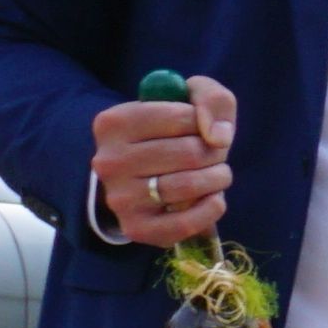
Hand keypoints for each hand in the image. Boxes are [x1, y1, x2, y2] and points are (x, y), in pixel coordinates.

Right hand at [88, 75, 232, 245]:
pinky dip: (213, 207)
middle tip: (212, 154)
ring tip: (214, 174)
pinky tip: (212, 198)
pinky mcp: (136, 228)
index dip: (205, 123)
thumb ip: (211, 99)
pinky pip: (187, 222)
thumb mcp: (191, 99)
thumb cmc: (173, 132)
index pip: (183, 117)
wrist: (147, 175)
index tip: (199, 128)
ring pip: (190, 184)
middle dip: (215, 152)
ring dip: (218, 178)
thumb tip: (217, 137)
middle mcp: (108, 161)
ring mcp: (119, 197)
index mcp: (113, 123)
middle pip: (190, 152)